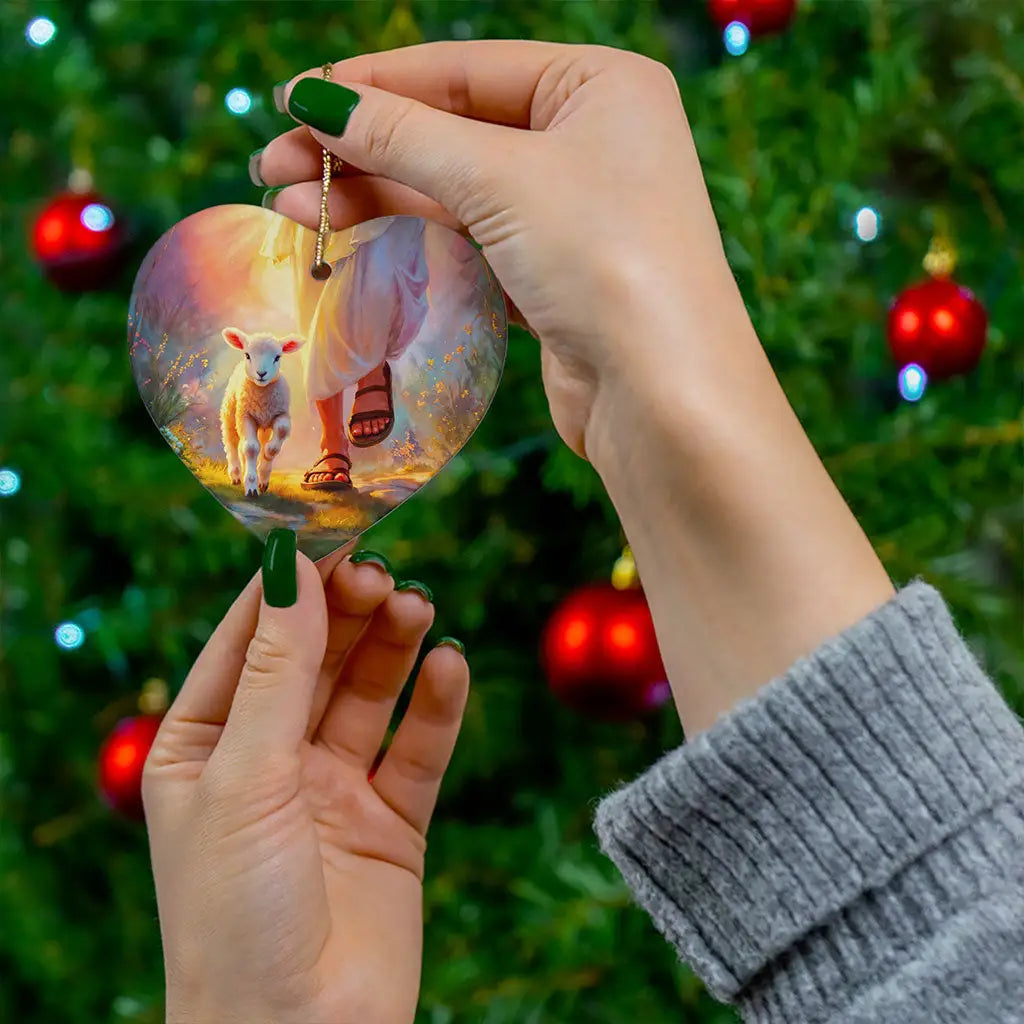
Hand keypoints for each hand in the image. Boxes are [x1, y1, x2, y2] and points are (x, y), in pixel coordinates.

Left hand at [143, 544, 468, 1023]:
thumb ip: (277, 671)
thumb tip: (291, 568)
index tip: (329, 534)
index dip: (288, 587)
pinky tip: (450, 665)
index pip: (248, 642)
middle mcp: (269, 761)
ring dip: (394, 647)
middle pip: (316, 659)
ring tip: (418, 608)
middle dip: (347, 613)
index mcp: (204, 747)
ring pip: (369, 694)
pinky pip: (418, 748)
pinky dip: (437, 705)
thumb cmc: (235, 916)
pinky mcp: (391, 822)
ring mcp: (332, 790)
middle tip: (383, 574)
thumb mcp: (245, 777)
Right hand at [256, 40, 734, 459]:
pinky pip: (470, 238)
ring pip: (454, 188)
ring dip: (374, 194)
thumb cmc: (604, 259)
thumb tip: (315, 98)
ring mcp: (573, 211)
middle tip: (273, 165)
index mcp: (599, 85)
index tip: (293, 98)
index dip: (373, 83)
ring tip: (289, 206)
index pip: (464, 69)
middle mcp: (591, 140)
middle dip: (361, 147)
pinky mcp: (553, 274)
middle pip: (452, 129)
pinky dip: (412, 236)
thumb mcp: (500, 178)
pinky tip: (352, 236)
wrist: (663, 395)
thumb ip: (403, 135)